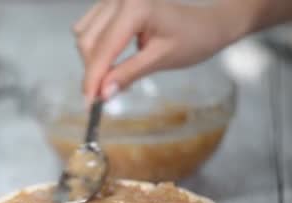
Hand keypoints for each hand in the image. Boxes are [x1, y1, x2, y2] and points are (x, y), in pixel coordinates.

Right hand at [74, 0, 238, 100]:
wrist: (206, 24)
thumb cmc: (192, 38)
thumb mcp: (161, 59)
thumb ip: (128, 74)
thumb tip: (103, 92)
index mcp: (135, 7)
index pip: (103, 49)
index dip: (93, 79)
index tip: (89, 104)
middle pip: (87, 41)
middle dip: (92, 71)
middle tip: (103, 95)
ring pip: (84, 35)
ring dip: (93, 60)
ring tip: (113, 75)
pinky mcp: (110, 4)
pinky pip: (90, 28)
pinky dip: (96, 49)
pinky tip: (113, 59)